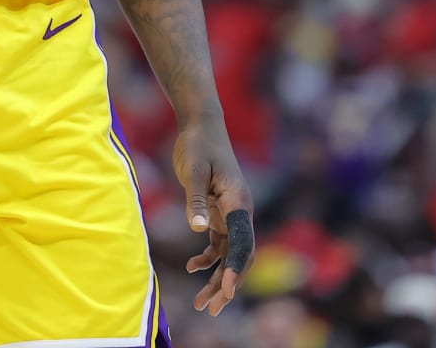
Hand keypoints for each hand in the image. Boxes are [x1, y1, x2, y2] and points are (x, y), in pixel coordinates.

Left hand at [174, 119, 254, 316]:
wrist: (201, 126)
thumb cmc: (198, 145)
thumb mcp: (192, 170)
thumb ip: (195, 200)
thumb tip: (197, 230)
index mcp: (239, 203)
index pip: (242, 244)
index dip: (235, 270)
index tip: (225, 291)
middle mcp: (240, 212)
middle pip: (240, 257)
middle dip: (227, 285)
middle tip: (212, 310)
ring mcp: (231, 214)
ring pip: (229, 255)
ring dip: (217, 278)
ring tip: (202, 304)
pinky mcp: (219, 212)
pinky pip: (218, 243)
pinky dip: (208, 259)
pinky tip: (192, 268)